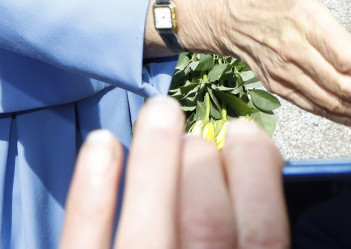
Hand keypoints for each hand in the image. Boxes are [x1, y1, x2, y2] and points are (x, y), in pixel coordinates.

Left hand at [59, 96, 287, 248]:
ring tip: (162, 114)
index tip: (249, 135)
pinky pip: (84, 238)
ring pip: (151, 228)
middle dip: (206, 163)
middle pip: (209, 225)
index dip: (258, 176)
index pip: (263, 235)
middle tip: (200, 138)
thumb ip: (247, 235)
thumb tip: (266, 179)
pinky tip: (102, 144)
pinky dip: (92, 188)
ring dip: (157, 158)